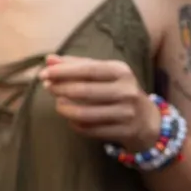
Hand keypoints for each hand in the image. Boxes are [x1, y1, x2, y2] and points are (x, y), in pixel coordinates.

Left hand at [39, 55, 160, 151]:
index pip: (87, 70)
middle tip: (47, 87)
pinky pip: (90, 130)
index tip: (43, 74)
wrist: (148, 120)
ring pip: (85, 114)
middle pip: (84, 91)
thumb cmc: (117, 89)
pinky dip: (75, 125)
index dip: (62, 72)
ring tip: (58, 104)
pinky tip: (71, 119)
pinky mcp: (125, 132)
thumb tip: (49, 59)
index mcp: (121, 71)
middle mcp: (126, 91)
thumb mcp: (102, 72)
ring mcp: (127, 113)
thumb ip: (76, 65)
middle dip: (60, 89)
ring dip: (64, 109)